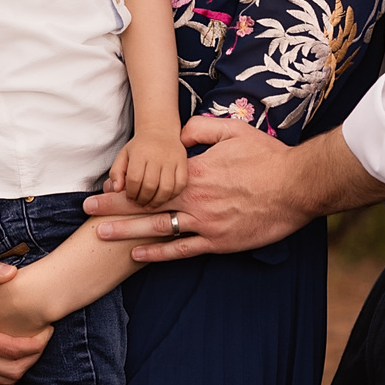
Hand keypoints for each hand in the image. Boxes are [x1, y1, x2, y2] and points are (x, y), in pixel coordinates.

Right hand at [0, 258, 51, 384]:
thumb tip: (12, 274)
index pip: (13, 349)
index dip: (38, 342)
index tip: (49, 329)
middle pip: (13, 369)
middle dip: (36, 356)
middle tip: (45, 338)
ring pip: (5, 380)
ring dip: (25, 366)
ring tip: (34, 347)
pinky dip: (9, 375)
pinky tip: (18, 357)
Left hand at [82, 115, 310, 261]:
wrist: (298, 186)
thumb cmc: (267, 157)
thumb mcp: (233, 130)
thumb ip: (200, 129)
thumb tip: (177, 136)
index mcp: (196, 173)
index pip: (152, 179)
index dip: (125, 183)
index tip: (102, 185)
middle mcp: (196, 199)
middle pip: (146, 204)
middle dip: (114, 207)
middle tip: (87, 211)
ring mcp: (206, 223)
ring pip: (158, 228)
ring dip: (127, 231)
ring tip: (101, 234)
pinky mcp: (219, 241)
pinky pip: (183, 250)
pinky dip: (159, 253)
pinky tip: (138, 254)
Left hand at [107, 132, 190, 206]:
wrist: (160, 131)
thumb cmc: (139, 148)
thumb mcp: (123, 156)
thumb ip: (116, 172)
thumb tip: (116, 189)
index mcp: (140, 153)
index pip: (134, 179)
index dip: (131, 193)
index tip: (129, 197)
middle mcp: (157, 156)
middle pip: (150, 186)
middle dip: (143, 199)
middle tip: (139, 203)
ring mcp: (172, 159)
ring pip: (166, 188)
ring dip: (157, 201)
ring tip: (150, 204)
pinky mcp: (183, 163)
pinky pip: (180, 185)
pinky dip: (172, 195)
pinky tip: (164, 197)